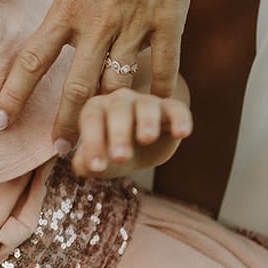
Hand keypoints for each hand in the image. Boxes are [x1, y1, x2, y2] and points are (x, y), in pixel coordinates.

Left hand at [0, 0, 203, 145]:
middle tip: (56, 151)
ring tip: (102, 142)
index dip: (13, 93)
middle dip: (65, 122)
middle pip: (77, 86)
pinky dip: (159, 94)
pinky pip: (165, 68)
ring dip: (109, 117)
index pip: (33, 60)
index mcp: (68, 7)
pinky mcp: (170, 22)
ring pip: (120, 84)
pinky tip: (153, 115)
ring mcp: (137, 25)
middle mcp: (100, 23)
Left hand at [71, 87, 191, 177]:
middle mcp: (119, 100)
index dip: (92, 143)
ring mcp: (146, 102)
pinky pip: (177, 109)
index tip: (96, 167)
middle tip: (120, 158)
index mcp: (95, 109)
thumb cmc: (112, 151)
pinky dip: (180, 119)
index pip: (91, 120)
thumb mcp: (99, 161)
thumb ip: (87, 164)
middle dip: (118, 134)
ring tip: (147, 139)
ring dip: (146, 122)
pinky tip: (182, 134)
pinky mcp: (171, 108)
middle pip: (118, 110)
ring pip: (146, 106)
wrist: (141, 148)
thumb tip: (85, 166)